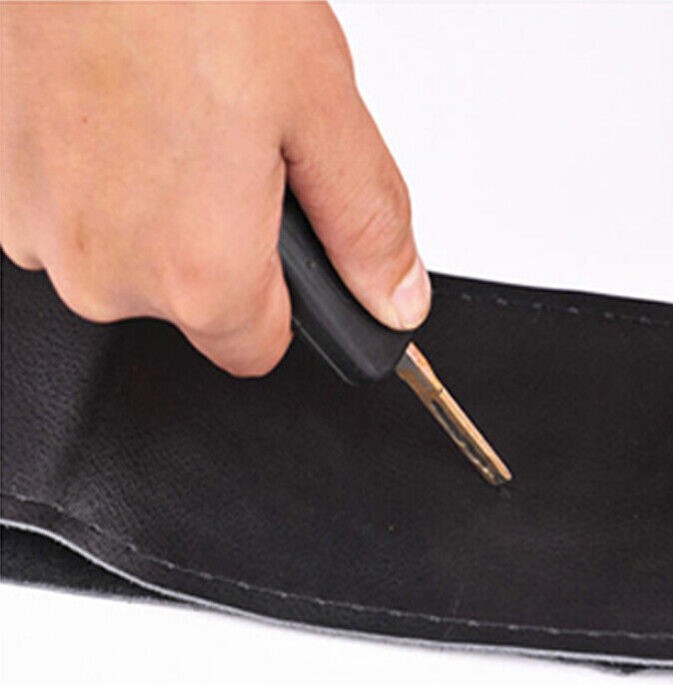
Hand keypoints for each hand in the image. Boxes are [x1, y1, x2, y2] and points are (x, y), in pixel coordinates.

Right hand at [0, 1, 429, 376]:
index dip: (287, 303)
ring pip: (132, 261)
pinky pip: (78, 217)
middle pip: (194, 306)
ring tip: (175, 113)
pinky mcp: (0, 191)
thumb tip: (396, 298)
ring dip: (160, 211)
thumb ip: (367, 227)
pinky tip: (121, 109)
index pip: (258, 350)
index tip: (288, 247)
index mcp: (198, 275)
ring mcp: (38, 233)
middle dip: (225, 247)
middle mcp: (107, 274)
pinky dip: (104, 180)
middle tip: (233, 146)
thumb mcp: (320, 110)